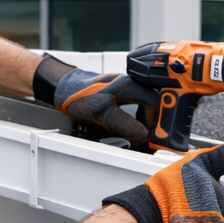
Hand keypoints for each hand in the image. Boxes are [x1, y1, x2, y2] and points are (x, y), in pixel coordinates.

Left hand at [33, 56, 155, 146]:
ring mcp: (128, 88)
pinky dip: (139, 118)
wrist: (63, 88)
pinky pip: (139, 106)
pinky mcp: (122, 94)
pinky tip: (133, 126)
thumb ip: (124, 126)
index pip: (158, 104)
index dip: (160, 123)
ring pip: (148, 105)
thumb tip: (144, 137)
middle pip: (157, 104)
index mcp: (132, 86)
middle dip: (156, 123)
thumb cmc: (79, 96)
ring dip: (148, 121)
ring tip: (143, 134)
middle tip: (152, 138)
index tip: (157, 137)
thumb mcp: (102, 114)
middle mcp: (133, 84)